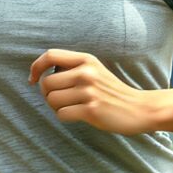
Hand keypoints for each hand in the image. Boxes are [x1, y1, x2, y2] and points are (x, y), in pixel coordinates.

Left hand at [30, 49, 153, 133]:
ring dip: (57, 108)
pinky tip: (79, 116)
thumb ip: (71, 68)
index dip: (36, 67)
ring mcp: (89, 91)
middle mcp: (86, 72)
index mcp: (86, 60)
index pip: (50, 55)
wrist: (140, 109)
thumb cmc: (111, 92)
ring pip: (51, 100)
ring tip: (73, 107)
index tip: (33, 80)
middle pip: (46, 84)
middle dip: (49, 95)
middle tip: (63, 100)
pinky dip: (65, 117)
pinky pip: (61, 114)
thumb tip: (40, 75)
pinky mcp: (91, 110)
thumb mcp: (94, 70)